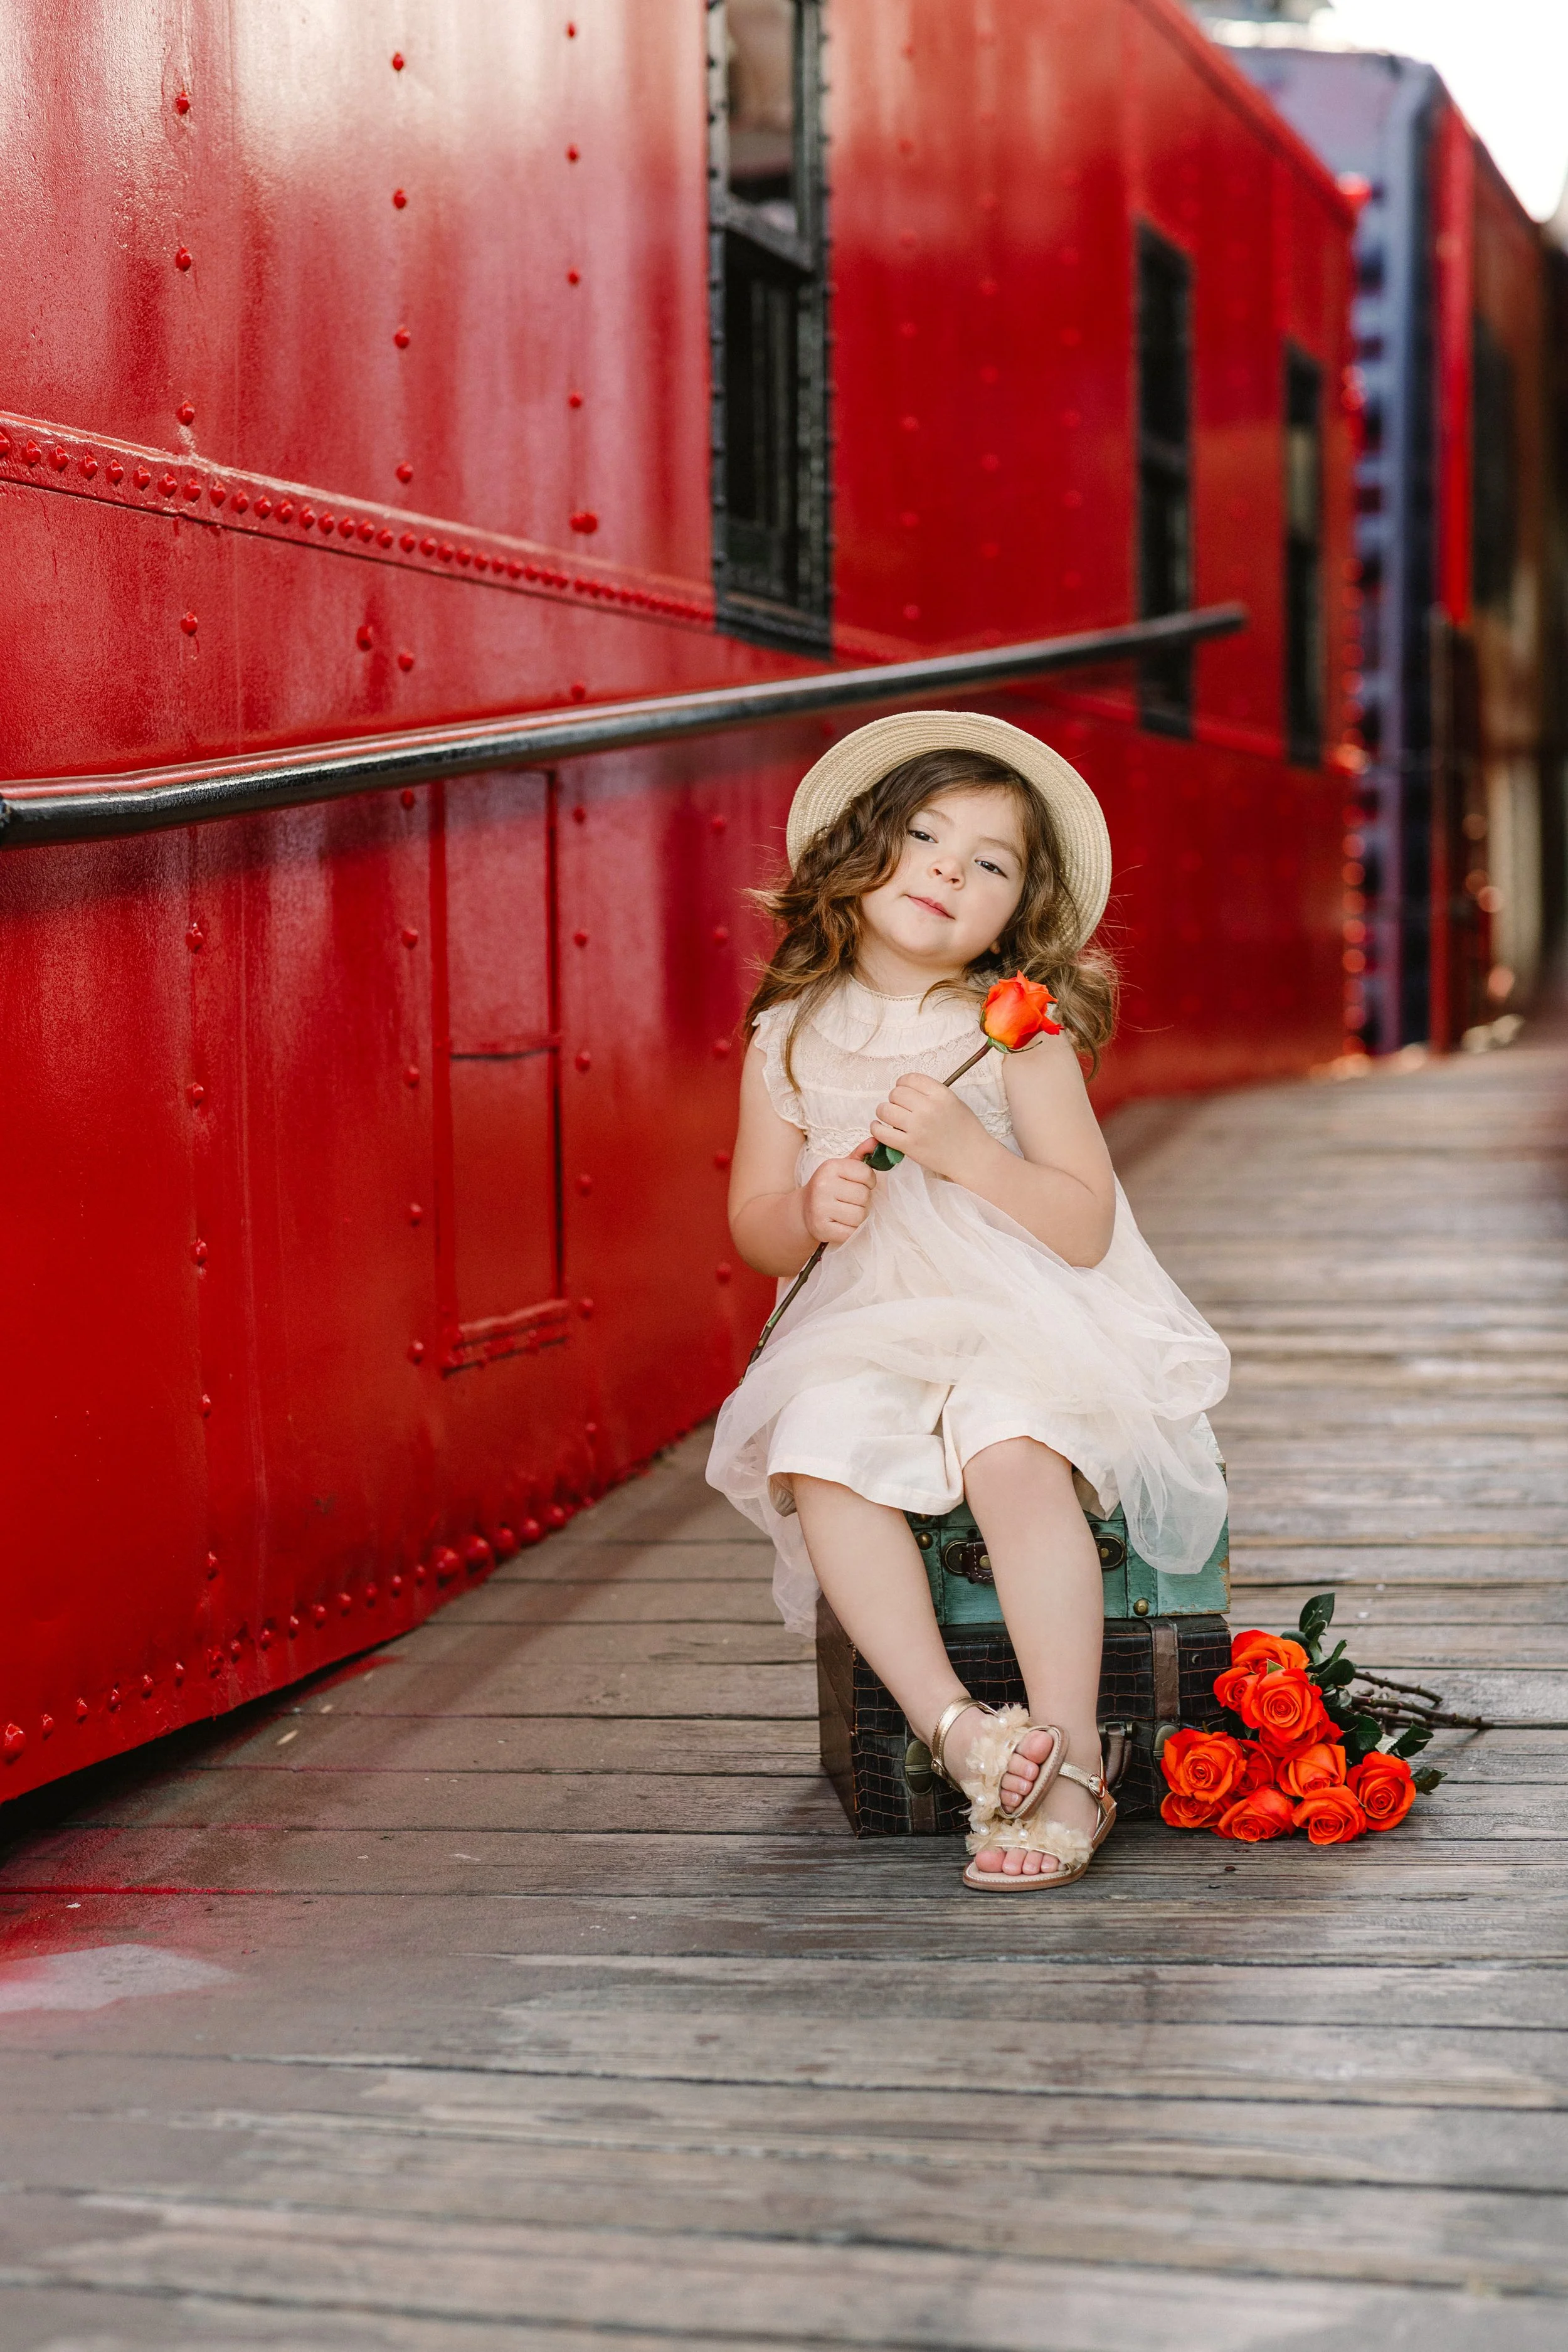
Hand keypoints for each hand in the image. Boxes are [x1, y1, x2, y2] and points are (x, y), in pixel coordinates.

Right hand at [800, 1144, 877, 1245]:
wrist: (803, 1211)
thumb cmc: (829, 1188)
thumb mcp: (841, 1169)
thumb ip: (860, 1155)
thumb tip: (876, 1141)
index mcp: (830, 1167)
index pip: (867, 1174)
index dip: (869, 1181)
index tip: (860, 1184)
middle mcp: (823, 1185)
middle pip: (864, 1196)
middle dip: (862, 1200)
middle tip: (850, 1200)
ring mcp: (820, 1208)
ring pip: (860, 1215)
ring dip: (857, 1216)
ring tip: (845, 1212)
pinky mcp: (822, 1228)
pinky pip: (852, 1232)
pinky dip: (851, 1230)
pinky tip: (840, 1223)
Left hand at [870, 1073, 987, 1180]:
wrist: (972, 1158)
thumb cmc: (965, 1131)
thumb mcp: (954, 1102)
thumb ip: (932, 1094)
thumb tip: (907, 1089)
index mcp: (941, 1094)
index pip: (910, 1079)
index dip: (903, 1083)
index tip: (903, 1090)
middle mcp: (928, 1108)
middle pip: (896, 1093)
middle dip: (894, 1099)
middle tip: (899, 1107)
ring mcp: (917, 1127)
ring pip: (885, 1110)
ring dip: (884, 1112)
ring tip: (889, 1117)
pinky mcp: (909, 1145)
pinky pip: (882, 1132)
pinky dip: (876, 1128)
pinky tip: (879, 1127)